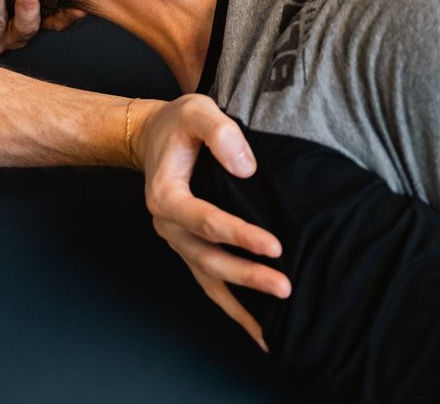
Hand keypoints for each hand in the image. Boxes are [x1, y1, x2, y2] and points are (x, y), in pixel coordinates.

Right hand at [130, 95, 291, 350]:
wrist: (154, 135)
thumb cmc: (177, 124)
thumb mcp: (196, 110)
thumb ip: (219, 132)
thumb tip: (246, 167)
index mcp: (165, 195)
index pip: (205, 221)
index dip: (239, 235)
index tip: (275, 246)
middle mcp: (168, 224)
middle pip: (208, 258)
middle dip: (247, 275)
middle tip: (285, 287)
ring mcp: (178, 240)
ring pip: (209, 277)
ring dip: (242, 300)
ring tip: (277, 326)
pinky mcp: (190, 247)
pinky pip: (210, 282)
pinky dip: (233, 306)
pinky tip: (261, 329)